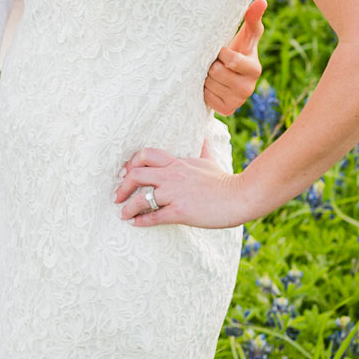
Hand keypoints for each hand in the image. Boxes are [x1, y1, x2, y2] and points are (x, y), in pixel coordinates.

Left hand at [114, 146, 249, 229]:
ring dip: (128, 207)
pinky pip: (154, 216)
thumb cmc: (224, 180)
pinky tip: (135, 224)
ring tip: (122, 213)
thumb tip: (204, 134)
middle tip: (117, 195)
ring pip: (141, 198)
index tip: (125, 173)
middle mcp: (172, 176)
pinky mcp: (181, 212)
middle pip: (136, 175)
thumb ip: (201, 148)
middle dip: (122, 186)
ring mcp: (175, 194)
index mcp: (177, 162)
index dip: (131, 163)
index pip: (145, 155)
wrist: (240, 196)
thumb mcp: (209, 159)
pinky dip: (141, 221)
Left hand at [202, 0, 265, 115]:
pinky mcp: (227, 110)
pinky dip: (204, 90)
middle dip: (210, 65)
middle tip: (214, 63)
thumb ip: (252, 19)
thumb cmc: (236, 50)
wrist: (227, 76)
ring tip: (212, 73)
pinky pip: (206, 98)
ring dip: (205, 77)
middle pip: (216, 73)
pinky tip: (210, 85)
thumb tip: (261, 1)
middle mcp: (249, 88)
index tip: (219, 50)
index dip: (221, 54)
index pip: (231, 60)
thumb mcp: (244, 36)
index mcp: (254, 68)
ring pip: (209, 85)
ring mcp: (238, 101)